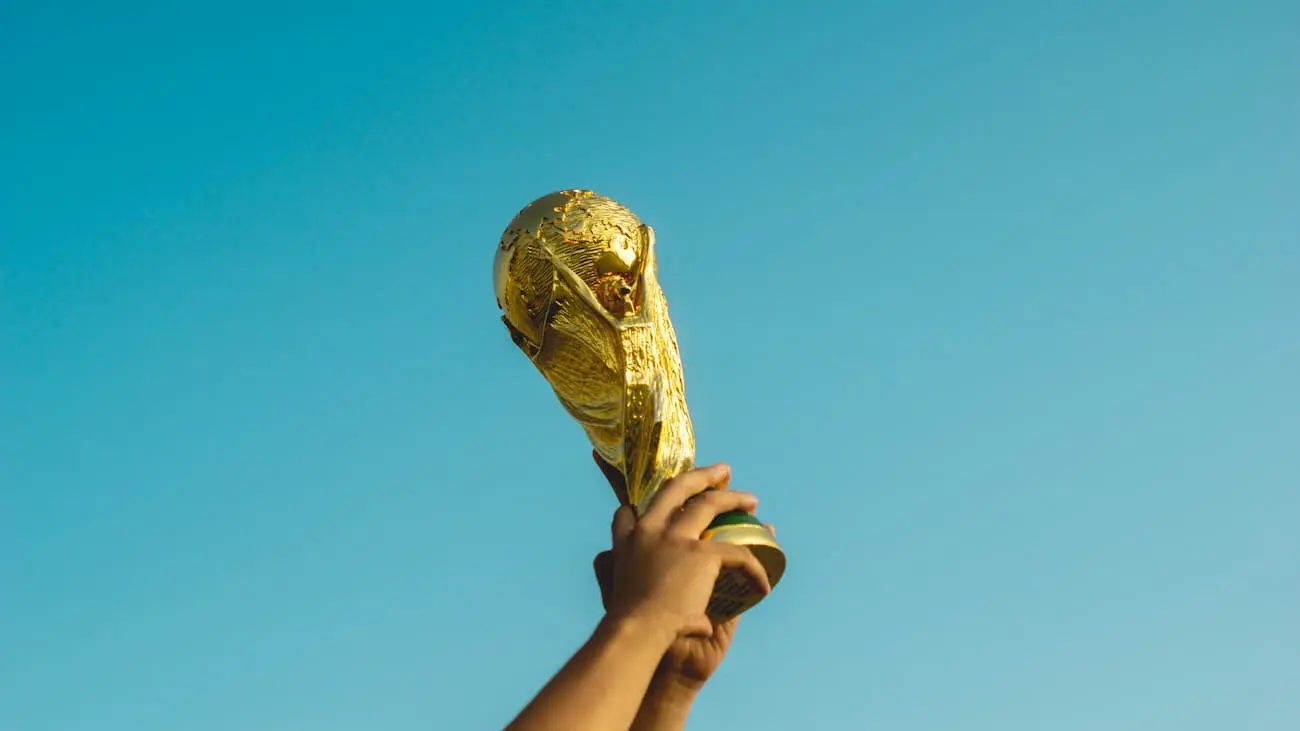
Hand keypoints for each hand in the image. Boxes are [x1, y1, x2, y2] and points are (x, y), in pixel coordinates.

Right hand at [591, 454, 771, 640]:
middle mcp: (648, 531)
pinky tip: (763, 583)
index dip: (643, 507)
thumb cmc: (627, 624)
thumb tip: (608, 565)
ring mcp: (675, 538)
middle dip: (701, 476)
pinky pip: (737, 553)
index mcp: (626, 541)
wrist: (637, 632)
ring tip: (751, 500)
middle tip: (722, 471)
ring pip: (710, 504)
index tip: (659, 505)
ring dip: (734, 499)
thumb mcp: (613, 589)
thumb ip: (616, 573)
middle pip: (677, 489)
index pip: (629, 512)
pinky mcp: (701, 554)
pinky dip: (755, 569)